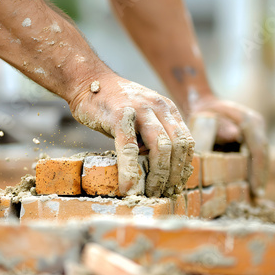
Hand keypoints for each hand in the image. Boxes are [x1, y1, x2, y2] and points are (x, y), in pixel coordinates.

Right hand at [70, 73, 194, 196]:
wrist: (88, 80)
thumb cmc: (114, 104)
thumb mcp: (143, 115)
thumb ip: (153, 135)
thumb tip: (161, 167)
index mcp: (167, 109)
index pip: (186, 141)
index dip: (184, 166)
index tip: (177, 184)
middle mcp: (158, 107)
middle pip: (177, 146)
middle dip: (174, 174)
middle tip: (166, 192)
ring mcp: (139, 110)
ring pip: (160, 147)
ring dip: (158, 175)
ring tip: (151, 193)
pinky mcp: (119, 117)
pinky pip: (129, 147)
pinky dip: (130, 170)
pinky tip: (128, 186)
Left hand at [189, 96, 268, 199]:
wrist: (205, 106)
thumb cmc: (203, 113)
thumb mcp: (207, 117)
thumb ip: (220, 126)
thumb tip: (235, 135)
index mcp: (250, 121)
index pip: (258, 148)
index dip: (258, 170)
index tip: (256, 190)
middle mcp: (257, 127)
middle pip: (263, 156)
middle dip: (261, 178)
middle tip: (256, 200)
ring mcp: (255, 134)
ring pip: (261, 159)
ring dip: (258, 178)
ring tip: (254, 200)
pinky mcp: (250, 141)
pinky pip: (254, 159)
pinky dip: (252, 174)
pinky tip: (248, 190)